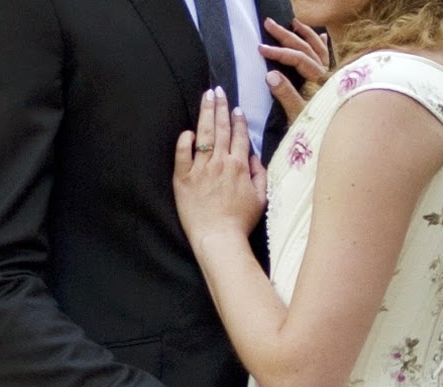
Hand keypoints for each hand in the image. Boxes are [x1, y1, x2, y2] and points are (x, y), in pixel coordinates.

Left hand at [174, 89, 266, 245]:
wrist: (219, 238)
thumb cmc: (241, 222)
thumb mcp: (260, 200)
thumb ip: (260, 175)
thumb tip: (256, 158)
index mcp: (239, 167)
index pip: (240, 137)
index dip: (238, 121)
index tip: (236, 108)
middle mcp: (220, 162)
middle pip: (221, 129)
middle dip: (220, 107)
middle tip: (218, 90)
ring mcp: (200, 168)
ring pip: (203, 134)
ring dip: (205, 113)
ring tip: (206, 96)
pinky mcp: (184, 178)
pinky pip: (182, 153)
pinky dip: (184, 140)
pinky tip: (187, 131)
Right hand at [261, 17, 330, 124]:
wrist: (342, 143)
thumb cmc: (320, 132)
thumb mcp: (300, 117)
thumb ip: (287, 96)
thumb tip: (270, 75)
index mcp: (321, 81)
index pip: (298, 59)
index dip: (279, 52)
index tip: (261, 49)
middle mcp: (329, 75)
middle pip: (307, 48)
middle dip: (286, 35)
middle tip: (269, 24)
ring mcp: (334, 78)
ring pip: (319, 49)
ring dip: (306, 34)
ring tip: (294, 23)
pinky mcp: (336, 83)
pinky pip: (330, 59)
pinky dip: (324, 46)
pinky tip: (322, 37)